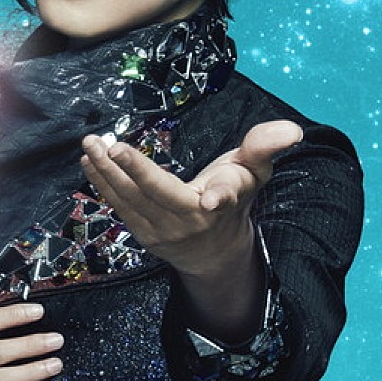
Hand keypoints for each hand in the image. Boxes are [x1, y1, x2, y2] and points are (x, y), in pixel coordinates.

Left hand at [80, 120, 302, 279]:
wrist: (214, 250)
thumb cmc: (234, 199)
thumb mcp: (254, 172)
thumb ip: (265, 148)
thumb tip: (292, 130)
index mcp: (222, 204)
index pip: (224, 197)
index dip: (220, 195)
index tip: (214, 197)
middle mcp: (191, 221)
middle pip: (160, 195)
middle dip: (133, 170)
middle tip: (109, 145)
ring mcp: (163, 231)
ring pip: (132, 201)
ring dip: (107, 173)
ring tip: (90, 146)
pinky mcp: (143, 234)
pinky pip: (120, 207)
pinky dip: (103, 184)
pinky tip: (89, 161)